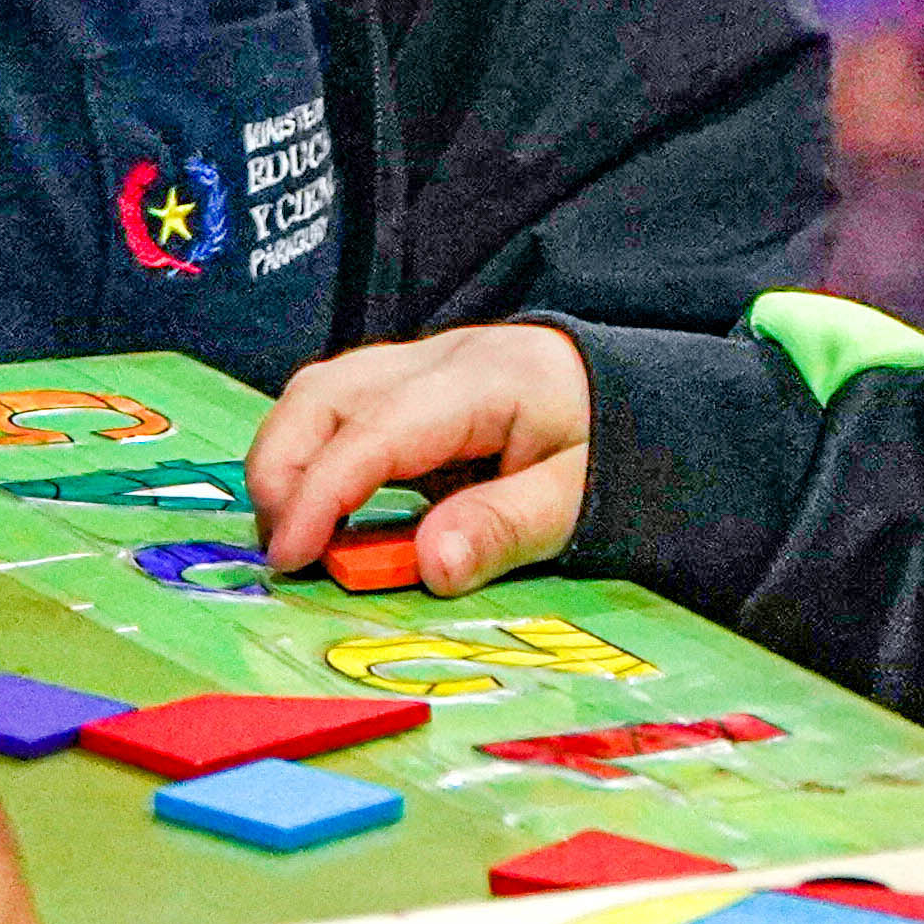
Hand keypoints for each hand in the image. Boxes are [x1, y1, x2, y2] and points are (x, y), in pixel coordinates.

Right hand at [244, 322, 594, 590]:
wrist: (642, 396)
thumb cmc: (614, 444)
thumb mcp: (578, 498)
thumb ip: (505, 528)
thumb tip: (429, 566)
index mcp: (486, 379)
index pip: (376, 428)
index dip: (319, 493)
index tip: (290, 556)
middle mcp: (439, 357)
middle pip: (322, 393)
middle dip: (281, 471)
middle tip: (281, 552)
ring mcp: (420, 362)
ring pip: (318, 393)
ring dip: (289, 462)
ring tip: (295, 537)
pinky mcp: (410, 382)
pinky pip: (339, 406)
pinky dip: (313, 455)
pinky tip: (322, 511)